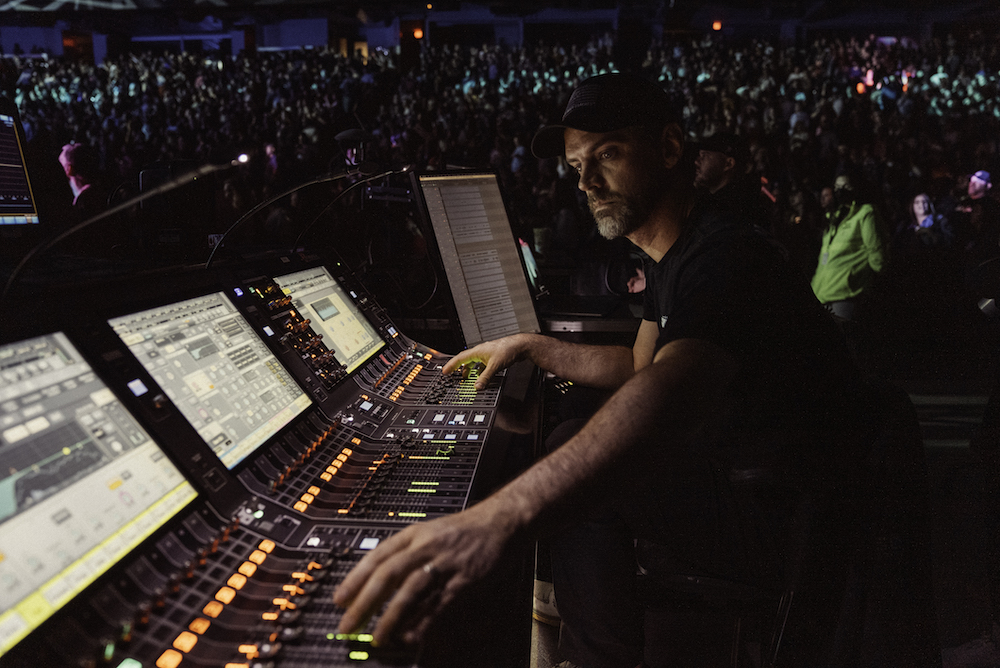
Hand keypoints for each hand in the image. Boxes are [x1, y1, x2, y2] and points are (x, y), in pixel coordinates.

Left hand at [332, 501, 516, 645]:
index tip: (339, 600)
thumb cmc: (464, 530)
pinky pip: (440, 602)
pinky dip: (424, 620)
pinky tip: (412, 634)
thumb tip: (379, 580)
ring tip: (378, 636)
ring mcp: (445, 562)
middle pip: (388, 574)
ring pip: (411, 590)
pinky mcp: (465, 579)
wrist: (501, 521)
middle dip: (365, 602)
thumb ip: (406, 553)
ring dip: (391, 615)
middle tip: (349, 624)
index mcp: (414, 534)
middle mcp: (426, 546)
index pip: (377, 556)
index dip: (355, 579)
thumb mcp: (430, 532)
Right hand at [441, 334, 527, 389]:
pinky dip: (480, 371)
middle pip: (466, 360)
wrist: (520, 346)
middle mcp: (481, 351)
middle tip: (453, 374)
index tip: (445, 371)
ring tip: (468, 377)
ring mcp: (487, 354)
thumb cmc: (508, 349)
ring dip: (470, 370)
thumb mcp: (494, 366)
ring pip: (474, 362)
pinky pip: (482, 364)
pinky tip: (482, 376)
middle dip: (459, 368)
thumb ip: (485, 377)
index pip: (460, 358)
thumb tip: (477, 387)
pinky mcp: (493, 357)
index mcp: (477, 351)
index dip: (451, 365)